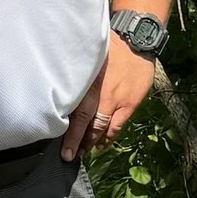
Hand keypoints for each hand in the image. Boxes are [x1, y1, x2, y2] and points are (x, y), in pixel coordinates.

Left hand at [64, 37, 157, 160]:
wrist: (136, 41)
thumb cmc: (108, 47)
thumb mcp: (88, 59)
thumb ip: (77, 77)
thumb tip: (60, 89)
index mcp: (86, 82)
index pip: (74, 112)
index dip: (68, 132)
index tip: (61, 146)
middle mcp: (99, 93)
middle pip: (85, 123)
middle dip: (76, 142)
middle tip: (68, 156)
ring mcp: (116, 100)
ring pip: (101, 127)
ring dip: (92, 142)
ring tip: (84, 153)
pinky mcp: (130, 103)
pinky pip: (117, 125)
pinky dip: (109, 136)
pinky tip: (103, 143)